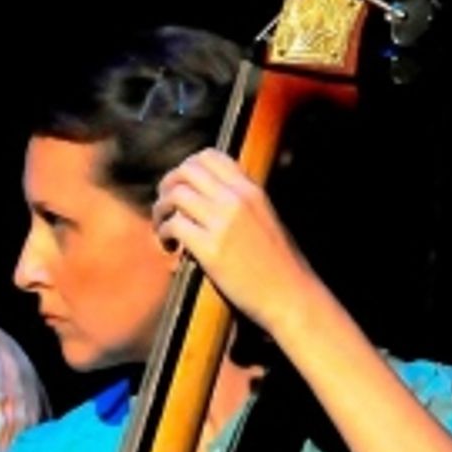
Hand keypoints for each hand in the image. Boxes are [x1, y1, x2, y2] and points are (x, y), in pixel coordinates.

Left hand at [152, 148, 312, 337]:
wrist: (290, 295)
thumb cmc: (279, 265)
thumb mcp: (265, 219)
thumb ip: (241, 203)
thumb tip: (210, 199)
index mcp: (251, 189)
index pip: (209, 156)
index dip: (186, 169)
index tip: (181, 188)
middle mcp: (236, 199)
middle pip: (186, 171)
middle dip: (168, 186)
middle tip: (166, 208)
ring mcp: (223, 222)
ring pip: (175, 195)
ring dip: (161, 210)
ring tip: (164, 229)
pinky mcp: (211, 248)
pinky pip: (174, 225)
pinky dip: (164, 234)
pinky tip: (170, 247)